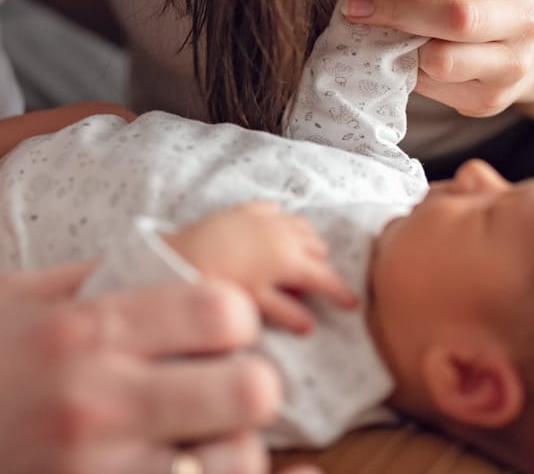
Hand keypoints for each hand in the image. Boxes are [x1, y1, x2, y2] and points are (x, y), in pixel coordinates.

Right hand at [0, 268, 289, 473]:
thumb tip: (177, 254)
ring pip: (234, 462)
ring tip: (204, 438)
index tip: (220, 332)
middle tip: (232, 389)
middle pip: (250, 391)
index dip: (237, 319)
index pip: (222, 311)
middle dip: (254, 387)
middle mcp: (99, 400)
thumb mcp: (17, 298)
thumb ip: (100, 273)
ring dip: (232, 449)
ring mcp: (100, 470)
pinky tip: (195, 465)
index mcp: (84, 329)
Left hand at [164, 202, 358, 333]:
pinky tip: (276, 233)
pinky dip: (284, 223)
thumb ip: (286, 313)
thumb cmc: (217, 283)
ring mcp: (267, 217)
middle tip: (317, 286)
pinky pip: (278, 211)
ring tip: (300, 259)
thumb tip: (311, 325)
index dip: (342, 292)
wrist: (180, 253)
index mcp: (290, 260)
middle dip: (322, 267)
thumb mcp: (253, 304)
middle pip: (319, 249)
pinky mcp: (248, 208)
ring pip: (303, 226)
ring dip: (308, 243)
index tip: (352, 304)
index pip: (326, 278)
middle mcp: (285, 233)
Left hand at [344, 0, 533, 117]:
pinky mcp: (490, 98)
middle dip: (396, 9)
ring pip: (444, 59)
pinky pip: (434, 86)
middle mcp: (523, 20)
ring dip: (396, 44)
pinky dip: (405, 70)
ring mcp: (511, 64)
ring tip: (366, 32)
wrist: (512, 50)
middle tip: (354, 5)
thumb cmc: (472, 1)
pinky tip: (389, 56)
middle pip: (456, 17)